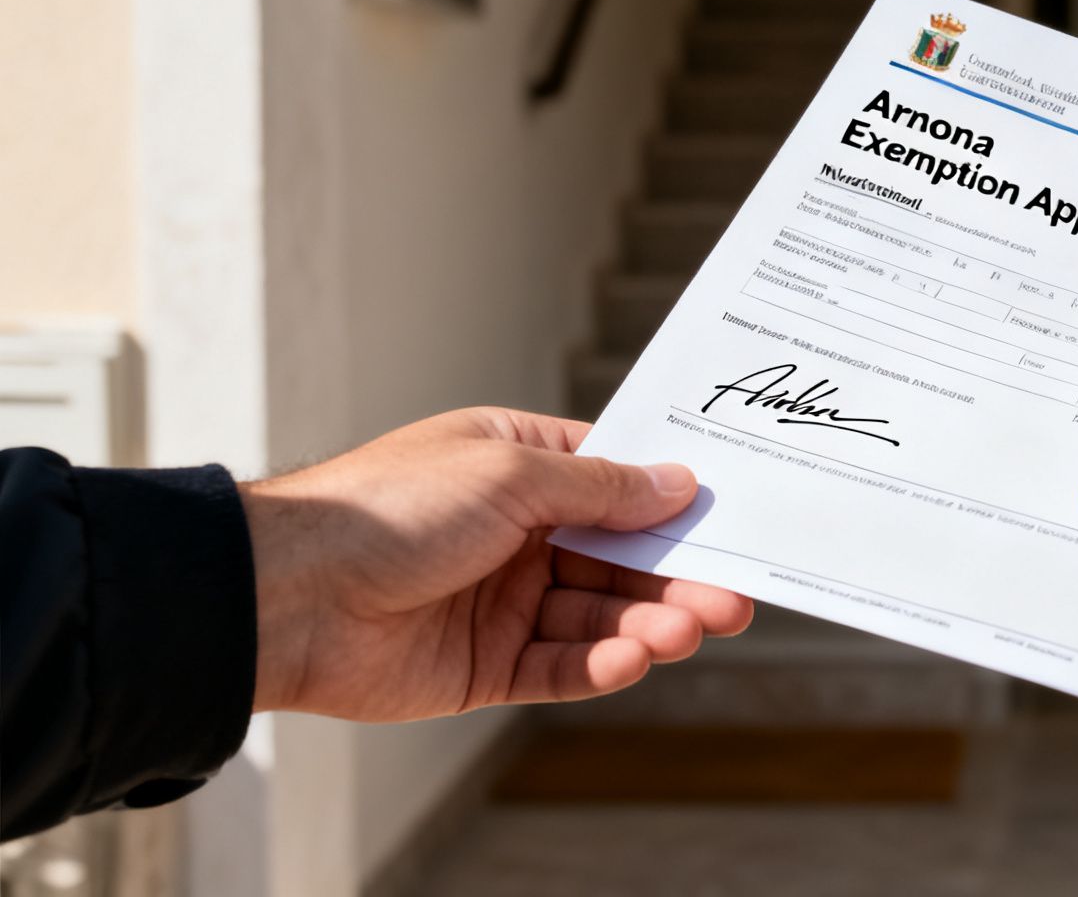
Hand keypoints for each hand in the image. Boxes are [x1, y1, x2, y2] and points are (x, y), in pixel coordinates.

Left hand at [241, 407, 751, 720]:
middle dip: (676, 576)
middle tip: (732, 595)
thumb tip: (678, 484)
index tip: (730, 518)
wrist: (288, 596)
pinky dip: (601, 666)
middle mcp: (515, 533)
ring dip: (648, 623)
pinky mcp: (485, 666)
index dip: (671, 502)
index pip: (614, 483)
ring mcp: (502, 602)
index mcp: (516, 466)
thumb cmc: (387, 510)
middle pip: (618, 558)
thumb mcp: (509, 473)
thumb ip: (601, 488)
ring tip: (689, 630)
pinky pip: (560, 668)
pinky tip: (632, 659)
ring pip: (598, 617)